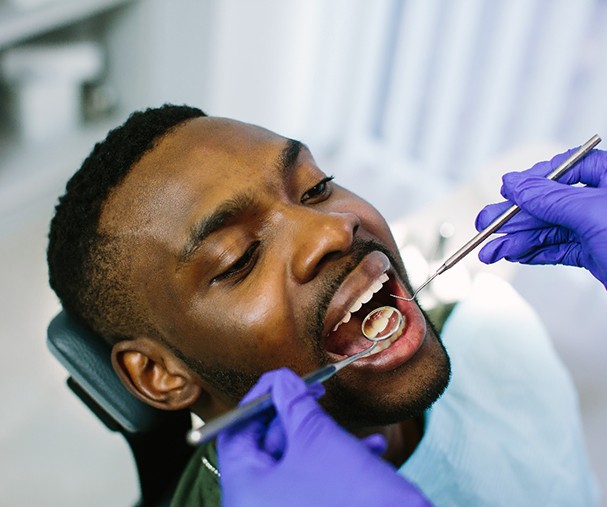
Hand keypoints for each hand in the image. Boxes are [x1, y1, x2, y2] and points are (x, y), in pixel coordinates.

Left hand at [217, 368, 430, 506]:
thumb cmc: (352, 498)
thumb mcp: (317, 438)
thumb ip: (293, 403)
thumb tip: (282, 381)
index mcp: (245, 491)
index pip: (234, 433)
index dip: (257, 400)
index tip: (281, 381)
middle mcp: (257, 505)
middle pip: (265, 446)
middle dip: (296, 417)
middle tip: (315, 393)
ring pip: (295, 461)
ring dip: (326, 438)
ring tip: (353, 429)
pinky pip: (314, 481)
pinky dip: (338, 461)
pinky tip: (371, 449)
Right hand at [475, 148, 606, 288]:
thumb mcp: (594, 213)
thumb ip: (551, 198)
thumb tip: (515, 183)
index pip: (567, 168)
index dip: (534, 179)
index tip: (507, 191)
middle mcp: (604, 202)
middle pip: (550, 203)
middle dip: (516, 217)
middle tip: (485, 226)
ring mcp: (600, 229)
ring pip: (549, 229)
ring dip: (517, 240)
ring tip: (490, 251)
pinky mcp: (596, 254)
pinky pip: (557, 249)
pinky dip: (533, 253)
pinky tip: (513, 254)